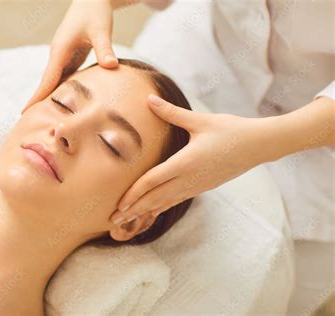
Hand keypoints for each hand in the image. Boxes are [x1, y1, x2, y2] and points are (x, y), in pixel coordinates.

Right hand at [22, 0, 117, 113]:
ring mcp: (63, 57)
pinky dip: (60, 92)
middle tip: (27, 124)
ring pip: (53, 82)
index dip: (37, 96)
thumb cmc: (96, 13)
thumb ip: (104, 49)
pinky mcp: (70, 58)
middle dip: (37, 102)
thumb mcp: (101, 30)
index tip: (26, 112)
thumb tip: (111, 67)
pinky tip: (61, 106)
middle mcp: (58, 55)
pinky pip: (63, 79)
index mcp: (60, 50)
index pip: (47, 79)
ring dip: (48, 99)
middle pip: (45, 84)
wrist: (92, 0)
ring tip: (41, 120)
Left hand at [110, 94, 273, 223]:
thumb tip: (149, 98)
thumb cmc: (230, 130)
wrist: (259, 145)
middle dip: (132, 210)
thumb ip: (171, 112)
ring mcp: (196, 186)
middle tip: (112, 220)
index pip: (152, 181)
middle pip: (154, 198)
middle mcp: (189, 179)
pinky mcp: (202, 187)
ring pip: (164, 202)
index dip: (133, 194)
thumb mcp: (200, 120)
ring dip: (144, 211)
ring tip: (126, 220)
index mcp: (185, 163)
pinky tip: (151, 210)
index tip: (117, 204)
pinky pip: (176, 200)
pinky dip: (160, 207)